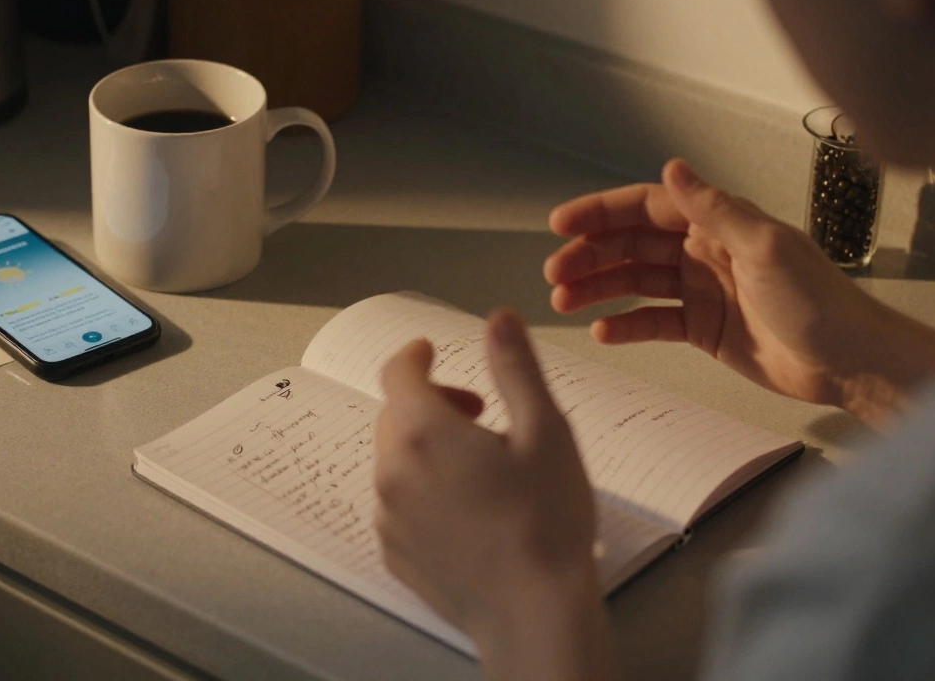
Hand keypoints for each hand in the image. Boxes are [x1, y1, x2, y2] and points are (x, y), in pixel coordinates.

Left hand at [375, 310, 610, 680]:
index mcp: (424, 433)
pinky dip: (422, 491)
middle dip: (432, 403)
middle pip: (396, 416)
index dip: (415, 355)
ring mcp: (388, 517)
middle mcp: (392, 472)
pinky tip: (468, 510)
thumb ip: (516, 368)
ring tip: (481, 469)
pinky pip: (398, 504)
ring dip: (427, 449)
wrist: (533, 614)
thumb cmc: (546, 523)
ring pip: (396, 461)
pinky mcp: (395, 553)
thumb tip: (499, 319)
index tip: (432, 351)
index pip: (397, 372)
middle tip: (481, 416)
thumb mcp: (545, 431)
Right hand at [544, 158, 934, 426]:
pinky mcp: (703, 329)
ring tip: (564, 302)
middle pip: (631, 246)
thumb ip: (714, 209)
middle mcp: (705, 252)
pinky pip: (652, 322)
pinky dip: (625, 326)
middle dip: (589, 256)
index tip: (563, 224)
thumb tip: (674, 167)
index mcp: (719, 224)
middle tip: (555, 273)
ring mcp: (702, 291)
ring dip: (597, 290)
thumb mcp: (765, 247)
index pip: (647, 208)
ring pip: (634, 283)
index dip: (602, 213)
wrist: (849, 362)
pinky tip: (603, 331)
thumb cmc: (820, 303)